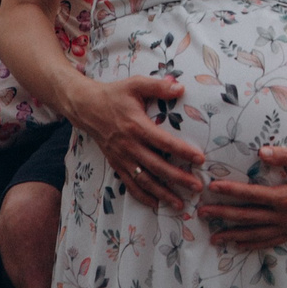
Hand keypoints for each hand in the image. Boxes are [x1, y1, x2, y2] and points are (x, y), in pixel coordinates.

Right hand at [69, 76, 205, 212]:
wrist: (86, 107)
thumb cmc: (114, 95)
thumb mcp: (135, 84)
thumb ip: (158, 86)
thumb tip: (180, 88)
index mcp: (136, 126)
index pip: (163, 142)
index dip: (182, 151)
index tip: (200, 159)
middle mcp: (129, 145)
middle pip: (157, 166)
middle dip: (178, 178)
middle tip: (197, 186)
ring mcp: (122, 157)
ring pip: (144, 180)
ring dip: (162, 193)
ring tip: (180, 203)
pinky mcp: (116, 164)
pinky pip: (130, 184)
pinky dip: (142, 196)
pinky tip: (155, 204)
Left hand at [196, 144, 286, 248]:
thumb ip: (284, 155)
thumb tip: (260, 151)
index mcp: (286, 197)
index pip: (252, 195)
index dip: (231, 191)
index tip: (212, 188)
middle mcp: (285, 216)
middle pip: (248, 217)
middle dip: (224, 215)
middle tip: (202, 214)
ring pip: (256, 234)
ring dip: (234, 235)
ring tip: (214, 238)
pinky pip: (270, 241)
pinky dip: (254, 244)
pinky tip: (240, 246)